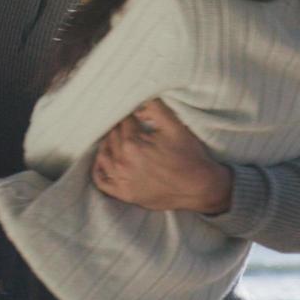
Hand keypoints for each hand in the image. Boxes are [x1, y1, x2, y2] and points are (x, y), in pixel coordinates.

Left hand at [91, 99, 232, 213]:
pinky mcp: (124, 194)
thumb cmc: (189, 156)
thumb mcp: (175, 126)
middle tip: (128, 125)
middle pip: (112, 137)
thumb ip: (154, 108)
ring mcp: (122, 181)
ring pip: (103, 156)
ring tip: (117, 138)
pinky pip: (102, 181)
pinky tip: (104, 161)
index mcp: (132, 144)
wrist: (200, 188)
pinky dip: (99, 170)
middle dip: (119, 128)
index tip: (134, 113)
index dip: (130, 115)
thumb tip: (137, 105)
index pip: (122, 122)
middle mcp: (122, 163)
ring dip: (108, 144)